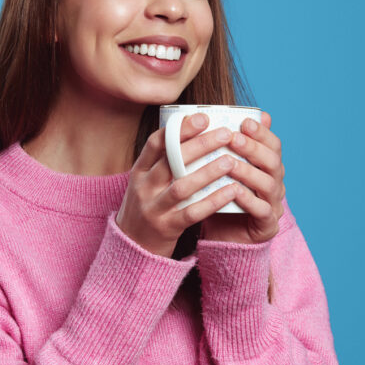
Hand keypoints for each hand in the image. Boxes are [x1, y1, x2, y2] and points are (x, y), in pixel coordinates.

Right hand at [116, 113, 245, 257]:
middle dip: (200, 145)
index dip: (179, 129)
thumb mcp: (147, 182)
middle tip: (225, 134)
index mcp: (139, 172)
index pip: (156, 143)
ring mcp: (154, 209)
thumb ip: (164, 161)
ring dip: (208, 171)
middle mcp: (144, 188)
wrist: (133, 247)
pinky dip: (213, 201)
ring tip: (230, 160)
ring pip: (182, 186)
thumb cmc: (149, 207)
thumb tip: (193, 131)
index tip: (202, 117)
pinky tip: (231, 191)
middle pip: (171, 161)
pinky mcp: (167, 228)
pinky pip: (192, 212)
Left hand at [202, 112, 285, 244]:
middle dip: (254, 148)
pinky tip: (234, 191)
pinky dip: (249, 199)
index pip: (272, 144)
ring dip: (249, 172)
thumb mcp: (219, 171)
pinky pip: (262, 210)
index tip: (244, 121)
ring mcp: (274, 204)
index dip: (261, 132)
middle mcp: (275, 183)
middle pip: (273, 161)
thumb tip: (213, 119)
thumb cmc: (220, 198)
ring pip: (268, 184)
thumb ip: (221, 148)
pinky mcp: (267, 224)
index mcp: (268, 167)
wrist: (222, 237)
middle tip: (234, 138)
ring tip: (229, 163)